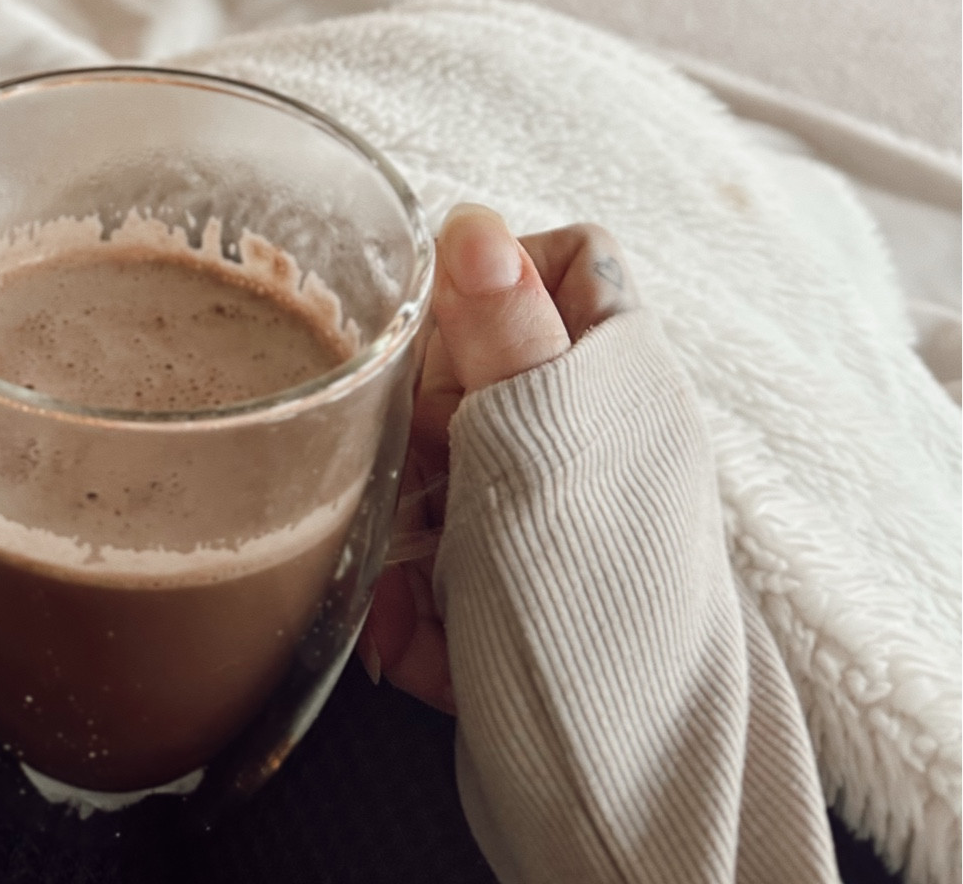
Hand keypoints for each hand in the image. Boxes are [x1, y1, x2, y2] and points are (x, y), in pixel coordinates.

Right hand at [360, 206, 637, 710]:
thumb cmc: (584, 601)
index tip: (437, 326)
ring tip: (400, 567)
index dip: (493, 273)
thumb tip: (471, 218)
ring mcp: (550, 522)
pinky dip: (409, 600)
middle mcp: (591, 438)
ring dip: (399, 520)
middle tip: (412, 457)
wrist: (609, 798)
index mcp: (616, 376)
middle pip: (476, 368)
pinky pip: (435, 566)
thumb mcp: (533, 438)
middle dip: (419, 413)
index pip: (561, 260)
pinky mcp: (512, 600)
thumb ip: (503, 323)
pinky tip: (406, 634)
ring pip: (438, 471)